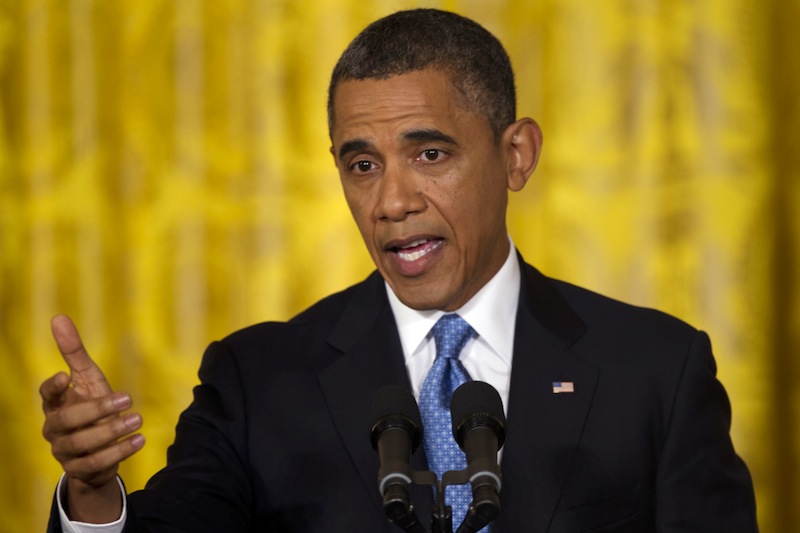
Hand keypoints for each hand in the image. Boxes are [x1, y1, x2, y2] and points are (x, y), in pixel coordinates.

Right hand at [40, 314, 144, 521]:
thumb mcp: (87, 378)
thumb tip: (58, 317)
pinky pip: (96, 463)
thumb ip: (74, 352)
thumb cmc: (90, 406)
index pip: (46, 395)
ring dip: (112, 431)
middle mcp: (54, 428)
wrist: (96, 449)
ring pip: (82, 444)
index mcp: (55, 404)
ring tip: (138, 419)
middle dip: (97, 410)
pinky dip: (119, 452)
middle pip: (66, 421)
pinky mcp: (79, 469)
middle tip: (128, 397)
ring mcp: (64, 450)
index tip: (66, 376)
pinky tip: (139, 440)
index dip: (52, 387)